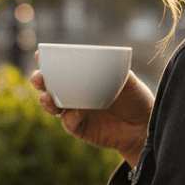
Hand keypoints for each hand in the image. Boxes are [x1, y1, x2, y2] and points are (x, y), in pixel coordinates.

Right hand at [31, 56, 154, 165]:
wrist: (145, 125)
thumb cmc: (136, 98)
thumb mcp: (128, 80)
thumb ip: (116, 69)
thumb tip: (105, 58)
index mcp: (82, 77)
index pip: (60, 68)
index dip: (47, 62)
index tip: (39, 55)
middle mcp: (75, 94)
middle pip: (49, 86)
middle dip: (39, 81)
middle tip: (38, 78)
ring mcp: (76, 111)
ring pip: (53, 106)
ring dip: (47, 101)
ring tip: (47, 97)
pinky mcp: (80, 128)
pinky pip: (69, 122)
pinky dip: (70, 117)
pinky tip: (77, 112)